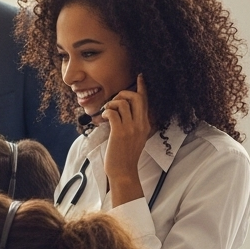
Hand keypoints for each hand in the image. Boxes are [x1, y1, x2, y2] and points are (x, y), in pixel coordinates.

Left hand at [101, 73, 150, 205]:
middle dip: (123, 93)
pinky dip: (106, 111)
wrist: (124, 172)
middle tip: (114, 100)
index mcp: (145, 124)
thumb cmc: (125, 156)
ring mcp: (131, 128)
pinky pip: (113, 113)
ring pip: (123, 103)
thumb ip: (132, 125)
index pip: (146, 101)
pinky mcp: (119, 133)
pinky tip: (103, 118)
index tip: (140, 76)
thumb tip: (120, 113)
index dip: (142, 87)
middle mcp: (141, 124)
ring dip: (111, 103)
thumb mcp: (134, 138)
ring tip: (106, 112)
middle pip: (136, 98)